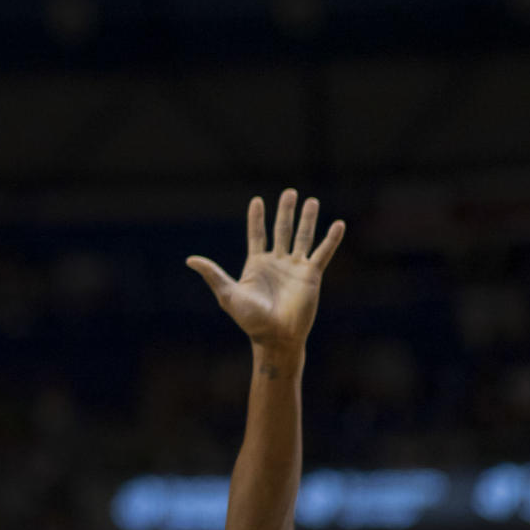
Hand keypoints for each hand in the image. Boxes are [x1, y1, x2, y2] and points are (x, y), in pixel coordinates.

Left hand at [187, 190, 344, 352]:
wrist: (275, 336)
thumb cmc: (250, 319)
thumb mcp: (228, 294)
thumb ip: (213, 274)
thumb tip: (190, 260)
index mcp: (256, 264)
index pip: (257, 234)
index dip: (257, 218)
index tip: (257, 200)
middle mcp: (277, 262)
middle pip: (282, 230)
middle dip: (285, 211)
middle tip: (289, 192)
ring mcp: (295, 267)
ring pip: (303, 237)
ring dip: (307, 219)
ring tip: (311, 200)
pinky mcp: (311, 275)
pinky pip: (322, 253)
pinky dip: (331, 239)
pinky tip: (338, 225)